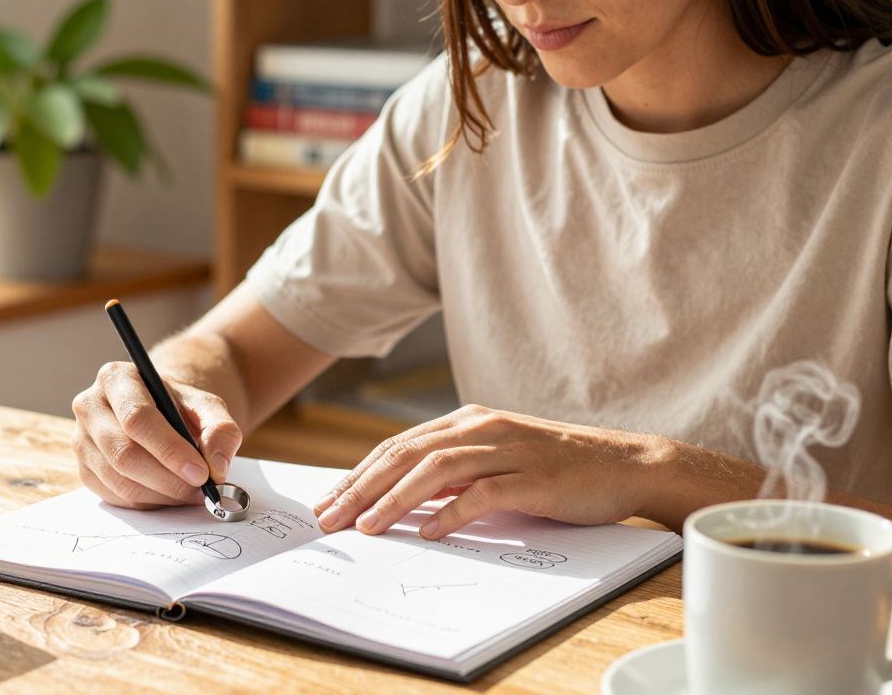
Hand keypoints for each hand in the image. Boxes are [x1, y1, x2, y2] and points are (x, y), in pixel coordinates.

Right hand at [72, 361, 242, 509]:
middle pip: (124, 453)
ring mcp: (81, 440)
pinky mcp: (84, 469)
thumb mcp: (206, 406)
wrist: (158, 412)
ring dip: (161, 495)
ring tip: (191, 493)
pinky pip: (115, 496)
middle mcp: (89, 407)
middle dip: (168, 479)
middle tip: (201, 490)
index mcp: (116, 378)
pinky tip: (169, 494)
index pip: (137, 418)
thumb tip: (217, 465)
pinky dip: (148, 503)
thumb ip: (220, 429)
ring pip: (119, 480)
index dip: (169, 450)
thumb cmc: (179, 407)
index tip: (201, 473)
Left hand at [312, 404, 663, 538]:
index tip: (329, 502)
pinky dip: (452, 513)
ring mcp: (508, 450)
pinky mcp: (533, 476)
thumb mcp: (495, 460)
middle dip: (362, 487)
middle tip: (331, 518)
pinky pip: (484, 493)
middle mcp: (481, 428)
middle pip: (406, 454)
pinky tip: (427, 533)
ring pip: (436, 470)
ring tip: (367, 527)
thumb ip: (453, 473)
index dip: (358, 474)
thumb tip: (401, 500)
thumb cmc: (556, 469)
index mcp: (467, 422)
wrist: (624, 464)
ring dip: (395, 499)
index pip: (398, 446)